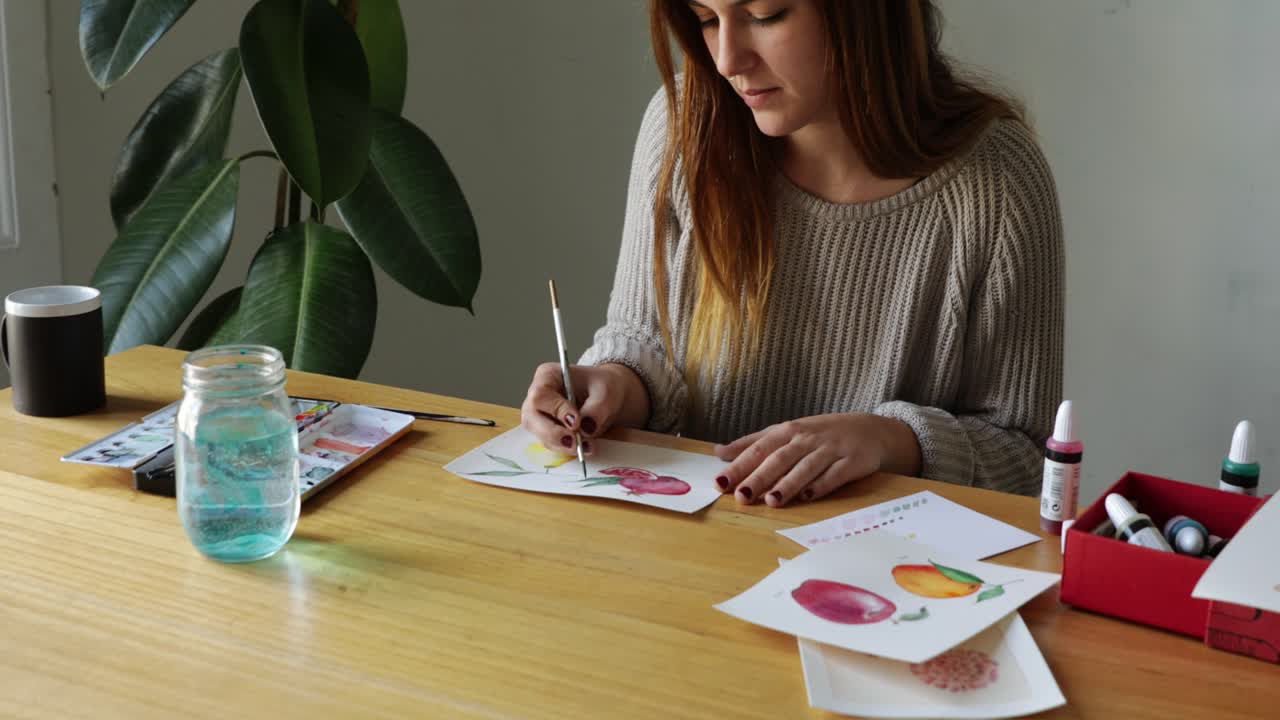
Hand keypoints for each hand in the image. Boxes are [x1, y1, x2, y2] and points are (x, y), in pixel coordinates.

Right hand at [520, 362, 648, 455]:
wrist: (608, 396)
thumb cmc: (603, 386)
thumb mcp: (606, 392)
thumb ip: (597, 408)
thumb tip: (585, 428)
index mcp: (547, 376)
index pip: (540, 395)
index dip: (556, 411)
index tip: (576, 421)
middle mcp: (537, 396)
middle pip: (531, 419)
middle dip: (554, 434)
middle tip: (576, 443)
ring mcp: (539, 416)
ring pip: (540, 435)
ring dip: (562, 445)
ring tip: (587, 447)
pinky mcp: (547, 431)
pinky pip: (551, 444)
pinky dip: (566, 449)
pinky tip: (584, 448)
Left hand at [713, 413, 921, 506]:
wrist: (872, 431)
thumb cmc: (822, 434)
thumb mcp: (788, 433)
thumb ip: (754, 442)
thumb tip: (719, 451)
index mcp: (789, 431)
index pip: (759, 449)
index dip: (739, 465)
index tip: (720, 482)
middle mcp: (808, 438)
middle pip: (780, 459)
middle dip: (759, 477)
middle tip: (741, 495)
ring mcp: (831, 449)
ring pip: (806, 467)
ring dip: (788, 484)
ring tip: (772, 500)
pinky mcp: (853, 461)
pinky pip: (835, 475)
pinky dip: (822, 485)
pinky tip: (809, 496)